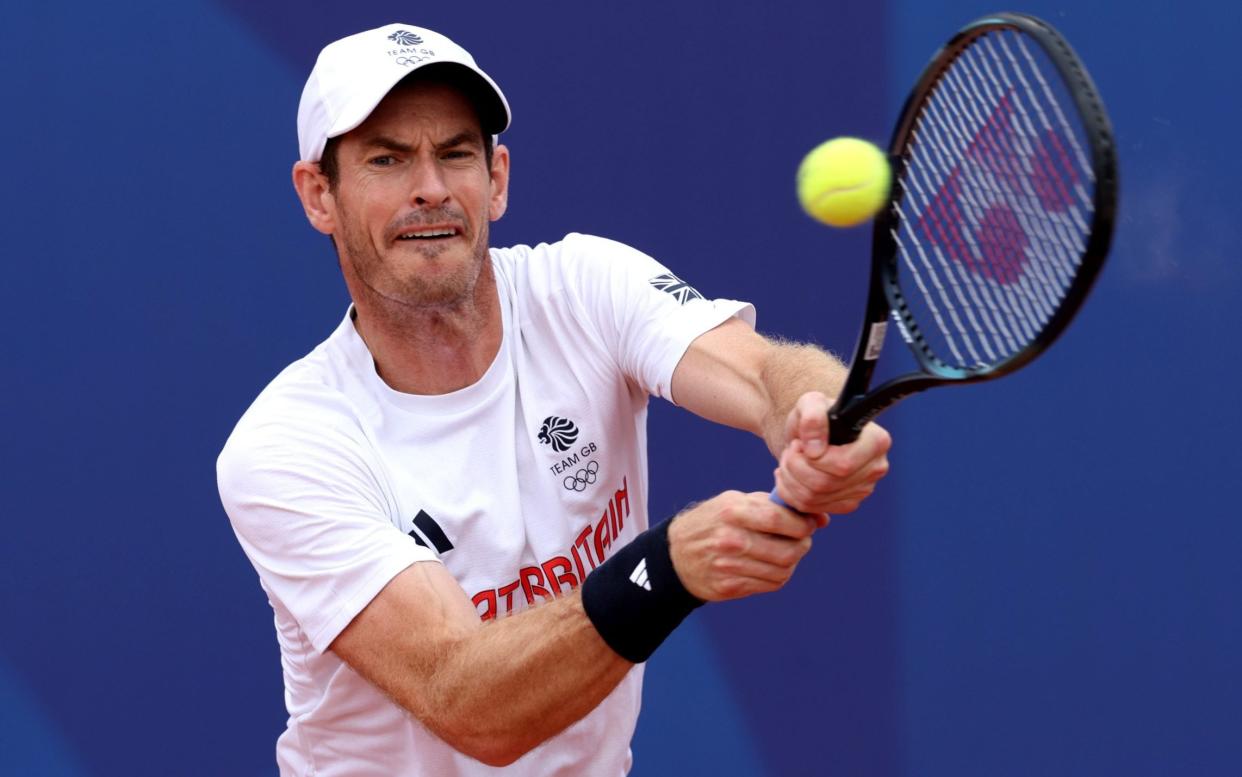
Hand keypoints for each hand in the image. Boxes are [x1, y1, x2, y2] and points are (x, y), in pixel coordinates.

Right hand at [667, 491, 820, 601]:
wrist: (675, 555)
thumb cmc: (714, 521)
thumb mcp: (736, 502)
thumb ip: (775, 506)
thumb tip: (820, 519)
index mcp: (732, 512)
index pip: (780, 520)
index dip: (802, 524)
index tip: (807, 524)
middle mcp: (730, 540)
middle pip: (787, 550)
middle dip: (802, 545)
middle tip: (800, 539)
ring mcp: (729, 566)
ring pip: (783, 570)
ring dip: (792, 561)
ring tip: (786, 551)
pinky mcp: (730, 587)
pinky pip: (770, 584)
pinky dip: (779, 575)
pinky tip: (771, 565)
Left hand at [773, 392, 891, 514]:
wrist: (812, 435)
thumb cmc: (816, 417)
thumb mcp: (810, 403)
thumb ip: (813, 415)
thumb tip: (815, 448)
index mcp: (876, 442)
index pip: (843, 465)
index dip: (814, 459)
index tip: (801, 444)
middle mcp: (875, 468)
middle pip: (825, 484)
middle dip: (795, 467)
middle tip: (790, 450)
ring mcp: (863, 490)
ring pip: (814, 498)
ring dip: (789, 479)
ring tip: (788, 460)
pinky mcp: (847, 504)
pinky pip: (811, 507)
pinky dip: (791, 493)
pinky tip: (790, 475)